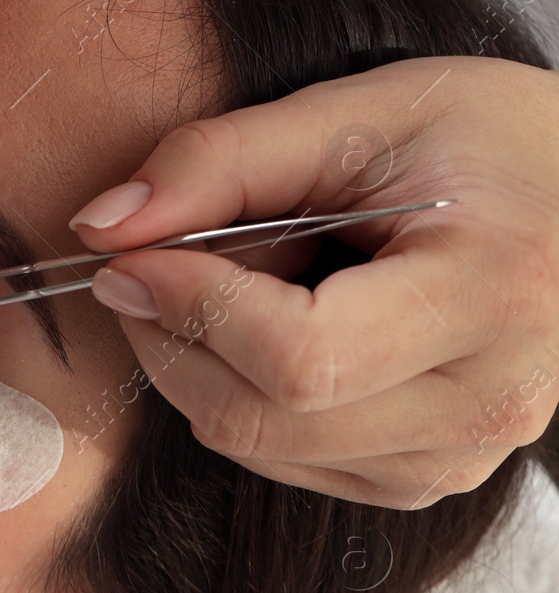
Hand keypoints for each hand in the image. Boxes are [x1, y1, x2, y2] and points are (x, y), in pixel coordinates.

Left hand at [69, 56, 558, 507]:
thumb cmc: (488, 142)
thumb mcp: (361, 113)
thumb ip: (220, 160)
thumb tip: (100, 227)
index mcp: (493, 293)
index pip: (300, 357)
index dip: (190, 309)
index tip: (128, 257)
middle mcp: (489, 403)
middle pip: (261, 418)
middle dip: (170, 340)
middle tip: (150, 266)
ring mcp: (460, 457)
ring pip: (259, 448)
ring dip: (202, 367)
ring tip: (246, 282)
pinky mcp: (426, 480)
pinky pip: (284, 463)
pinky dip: (241, 398)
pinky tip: (272, 331)